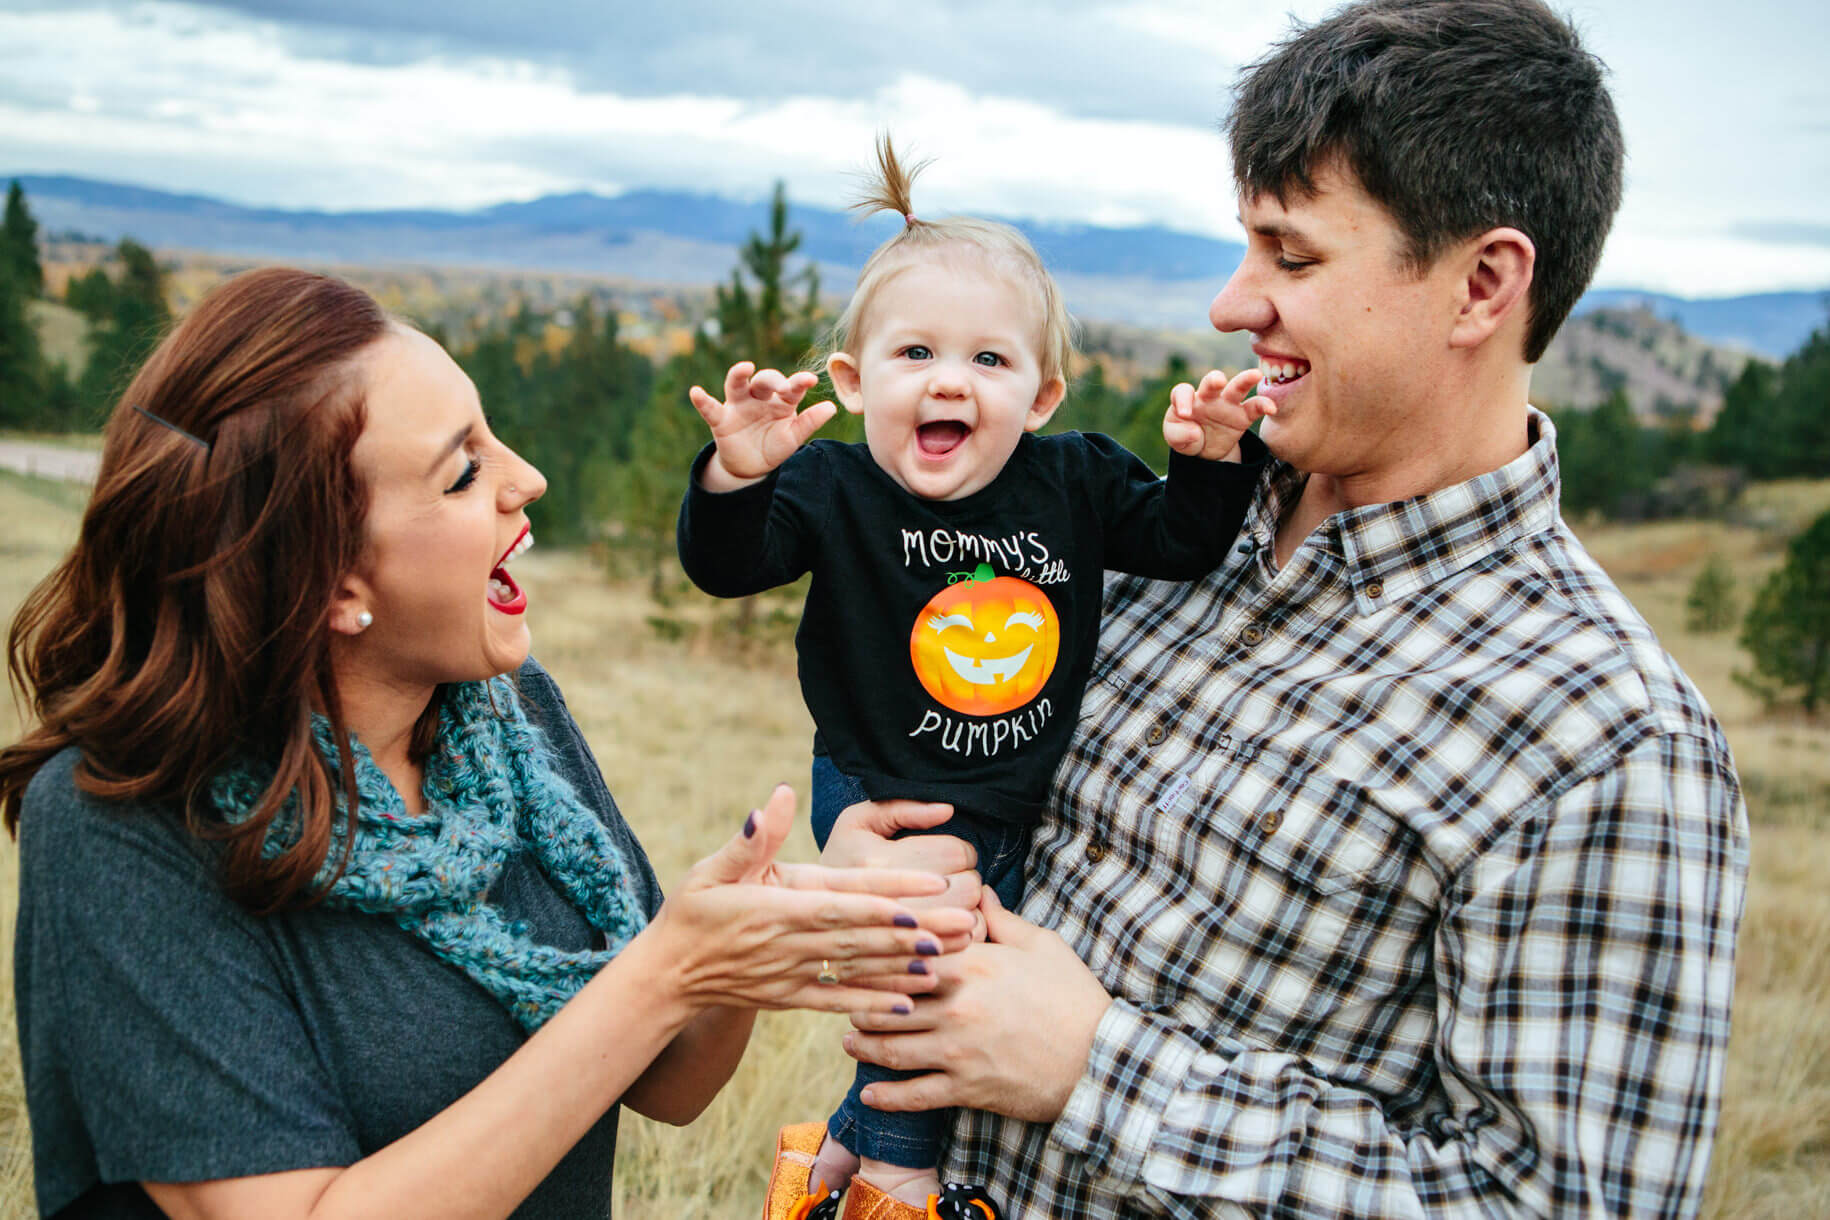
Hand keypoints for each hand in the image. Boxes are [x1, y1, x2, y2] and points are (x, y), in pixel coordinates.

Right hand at [647, 785, 975, 1016]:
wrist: (667, 975)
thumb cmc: (692, 913)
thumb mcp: (712, 868)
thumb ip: (751, 838)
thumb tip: (775, 797)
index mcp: (778, 906)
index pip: (842, 900)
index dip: (886, 898)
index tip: (928, 893)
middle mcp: (791, 942)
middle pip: (864, 936)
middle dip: (915, 932)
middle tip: (962, 926)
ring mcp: (793, 974)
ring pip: (858, 968)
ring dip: (905, 965)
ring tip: (950, 961)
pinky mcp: (791, 997)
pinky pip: (839, 1000)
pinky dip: (873, 1003)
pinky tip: (908, 1004)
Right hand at [690, 362, 836, 487]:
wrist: (750, 467)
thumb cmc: (774, 446)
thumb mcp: (793, 437)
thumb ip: (809, 422)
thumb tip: (832, 407)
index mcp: (781, 401)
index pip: (792, 387)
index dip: (800, 382)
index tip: (811, 379)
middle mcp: (760, 397)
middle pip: (765, 381)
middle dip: (773, 380)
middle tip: (782, 388)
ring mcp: (739, 405)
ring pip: (737, 384)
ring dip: (739, 374)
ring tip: (744, 367)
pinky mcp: (721, 419)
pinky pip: (710, 408)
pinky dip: (702, 400)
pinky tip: (695, 392)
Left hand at [841, 890, 1112, 1122]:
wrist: (1101, 1060)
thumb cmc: (1074, 997)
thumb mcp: (1042, 945)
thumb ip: (1002, 918)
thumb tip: (979, 891)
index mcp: (972, 965)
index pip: (906, 955)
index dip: (877, 955)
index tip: (857, 952)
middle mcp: (956, 1006)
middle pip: (888, 1001)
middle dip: (860, 1000)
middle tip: (844, 998)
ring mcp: (957, 1050)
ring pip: (891, 1048)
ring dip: (863, 1045)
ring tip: (849, 1040)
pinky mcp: (965, 1088)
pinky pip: (913, 1094)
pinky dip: (886, 1096)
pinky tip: (868, 1094)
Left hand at [1163, 367, 1273, 460]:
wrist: (1204, 449)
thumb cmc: (1185, 435)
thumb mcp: (1174, 438)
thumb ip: (1177, 435)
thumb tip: (1194, 432)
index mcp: (1187, 399)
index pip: (1183, 391)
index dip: (1183, 400)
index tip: (1185, 415)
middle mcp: (1208, 396)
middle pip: (1211, 381)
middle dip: (1215, 379)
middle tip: (1218, 382)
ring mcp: (1227, 404)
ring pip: (1237, 387)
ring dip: (1245, 380)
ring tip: (1256, 374)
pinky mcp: (1243, 415)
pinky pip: (1255, 407)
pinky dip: (1264, 405)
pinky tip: (1271, 408)